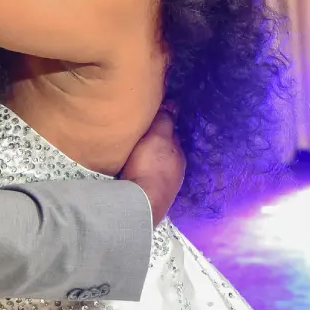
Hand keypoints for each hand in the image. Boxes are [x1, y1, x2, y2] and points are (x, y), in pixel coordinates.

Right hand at [118, 108, 184, 225]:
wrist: (140, 204)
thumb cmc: (149, 167)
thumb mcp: (158, 137)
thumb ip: (165, 121)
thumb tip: (173, 105)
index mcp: (178, 154)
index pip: (170, 132)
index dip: (159, 123)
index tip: (146, 117)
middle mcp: (175, 170)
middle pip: (163, 150)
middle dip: (153, 142)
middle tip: (136, 133)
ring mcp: (165, 186)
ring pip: (155, 164)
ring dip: (147, 157)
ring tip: (132, 151)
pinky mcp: (152, 197)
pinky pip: (147, 177)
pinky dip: (142, 170)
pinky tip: (131, 171)